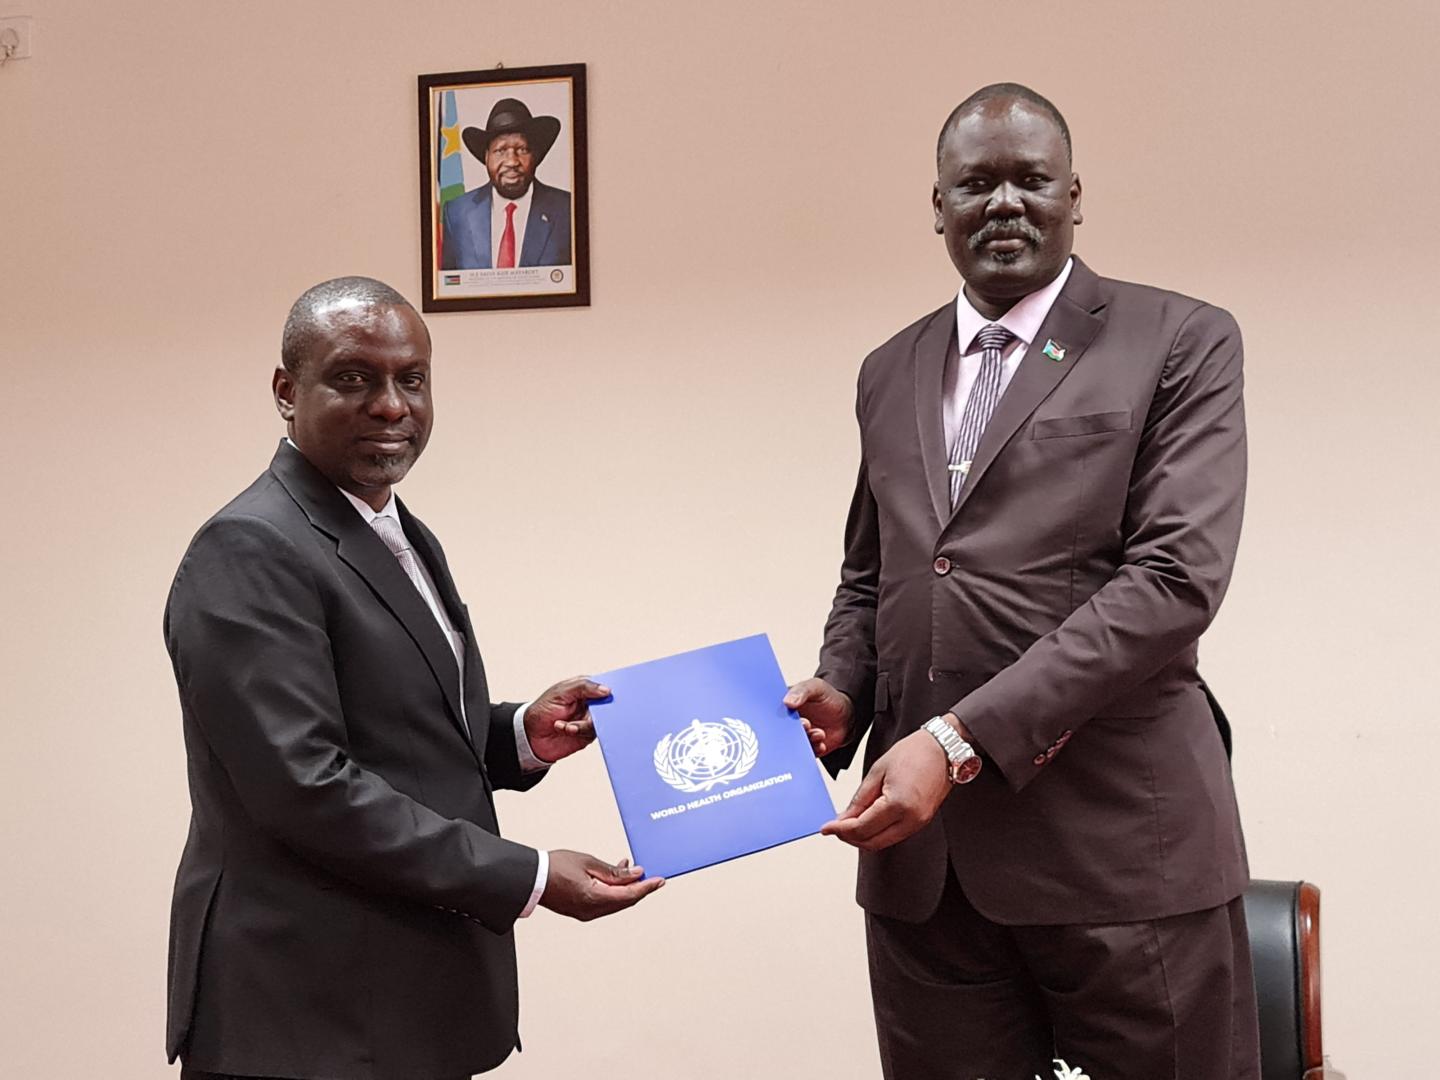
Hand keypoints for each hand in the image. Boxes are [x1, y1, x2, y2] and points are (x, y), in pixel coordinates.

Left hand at [524, 677, 610, 763]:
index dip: (608, 689)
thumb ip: (584, 687)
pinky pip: (592, 733)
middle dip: (600, 710)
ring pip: (600, 721)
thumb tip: (606, 689)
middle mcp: (589, 704)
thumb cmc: (542, 710)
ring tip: (567, 725)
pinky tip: (565, 729)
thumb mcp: (561, 692)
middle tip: (589, 713)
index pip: (603, 685)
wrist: (530, 735)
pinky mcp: (587, 735)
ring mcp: (589, 719)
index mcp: (584, 689)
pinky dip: (578, 731)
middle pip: (606, 705)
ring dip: (582, 723)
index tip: (609, 694)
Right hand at [539, 851, 664, 920]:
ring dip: (626, 889)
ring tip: (630, 870)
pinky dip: (614, 892)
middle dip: (639, 888)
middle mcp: (592, 911)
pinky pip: (605, 904)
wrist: (532, 878)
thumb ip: (614, 871)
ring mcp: (586, 913)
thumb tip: (635, 873)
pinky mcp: (581, 911)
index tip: (659, 881)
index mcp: (595, 898)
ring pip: (616, 903)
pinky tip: (614, 879)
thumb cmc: (554, 868)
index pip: (630, 895)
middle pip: (625, 902)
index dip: (647, 887)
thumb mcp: (589, 862)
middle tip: (650, 877)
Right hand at [783, 677, 853, 756]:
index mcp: (784, 706)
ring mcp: (798, 736)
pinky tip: (822, 744)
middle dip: (791, 730)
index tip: (785, 716)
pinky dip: (814, 749)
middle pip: (780, 731)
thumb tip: (786, 702)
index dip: (775, 715)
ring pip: (794, 744)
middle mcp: (788, 723)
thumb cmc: (828, 697)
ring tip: (819, 733)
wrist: (847, 715)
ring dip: (806, 740)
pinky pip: (806, 753)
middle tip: (806, 724)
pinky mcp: (807, 748)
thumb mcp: (816, 687)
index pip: (772, 712)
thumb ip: (802, 691)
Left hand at [821, 729, 950, 850]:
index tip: (826, 827)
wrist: (943, 749)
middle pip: (872, 842)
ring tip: (847, 825)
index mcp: (898, 804)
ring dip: (863, 838)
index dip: (840, 830)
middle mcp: (911, 819)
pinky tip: (866, 822)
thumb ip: (860, 798)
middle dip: (849, 838)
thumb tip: (844, 817)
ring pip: (883, 843)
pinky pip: (894, 835)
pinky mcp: (922, 822)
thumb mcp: (878, 771)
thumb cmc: (913, 753)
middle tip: (835, 828)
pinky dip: (877, 833)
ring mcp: (918, 823)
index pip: (862, 828)